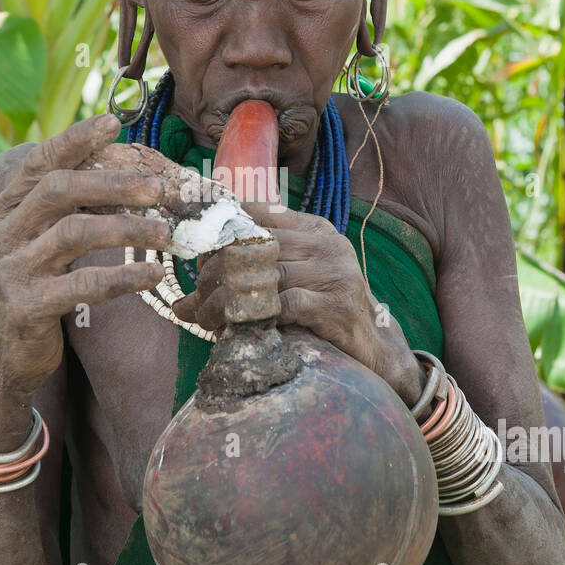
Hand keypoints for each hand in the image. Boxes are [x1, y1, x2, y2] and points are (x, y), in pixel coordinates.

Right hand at [0, 113, 168, 410]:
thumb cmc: (29, 291)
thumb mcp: (33, 245)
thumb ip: (58, 212)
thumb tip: (117, 175)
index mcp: (1, 212)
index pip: (38, 163)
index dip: (75, 140)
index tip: (114, 123)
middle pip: (58, 190)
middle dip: (112, 183)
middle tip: (157, 188)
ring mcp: (10, 271)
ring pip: (74, 233)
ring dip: (127, 228)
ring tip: (166, 232)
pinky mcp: (27, 306)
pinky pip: (83, 284)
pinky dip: (124, 276)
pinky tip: (153, 274)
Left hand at [174, 203, 426, 407]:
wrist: (372, 349)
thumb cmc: (323, 310)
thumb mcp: (296, 276)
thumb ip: (258, 264)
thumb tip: (192, 278)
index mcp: (315, 228)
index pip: (257, 215)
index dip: (220, 232)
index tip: (192, 252)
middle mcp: (327, 244)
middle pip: (255, 246)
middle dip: (216, 273)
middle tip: (193, 298)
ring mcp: (334, 273)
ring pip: (262, 277)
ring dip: (225, 300)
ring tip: (204, 317)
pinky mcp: (334, 306)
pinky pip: (281, 305)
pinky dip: (251, 317)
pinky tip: (233, 330)